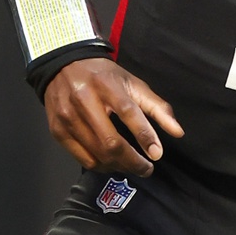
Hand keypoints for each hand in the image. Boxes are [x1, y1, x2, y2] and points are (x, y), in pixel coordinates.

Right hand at [44, 57, 183, 177]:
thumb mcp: (132, 84)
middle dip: (132, 161)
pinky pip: (83, 159)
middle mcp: (83, 99)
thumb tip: (178, 132)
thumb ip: (157, 107)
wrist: (62, 66)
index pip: (127, 112)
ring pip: (97, 154)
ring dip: (119, 166)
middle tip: (147, 168)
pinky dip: (101, 166)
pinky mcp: (57, 130)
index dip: (144, 135)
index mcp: (106, 84)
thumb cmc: (103, 76)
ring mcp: (67, 117)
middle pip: (110, 142)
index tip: (157, 154)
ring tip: (131, 166)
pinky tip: (112, 163)